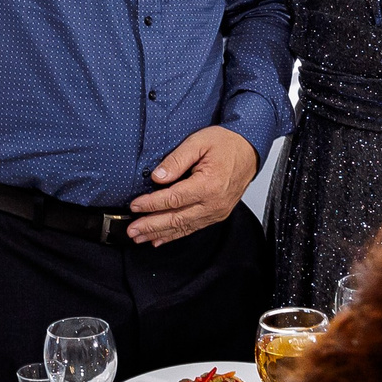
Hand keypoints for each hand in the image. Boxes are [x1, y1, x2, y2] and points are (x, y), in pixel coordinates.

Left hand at [127, 126, 258, 245]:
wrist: (249, 149)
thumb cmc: (226, 143)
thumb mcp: (198, 142)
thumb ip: (176, 160)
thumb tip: (157, 177)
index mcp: (208, 185)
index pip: (173, 199)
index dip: (151, 204)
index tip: (135, 206)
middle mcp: (214, 203)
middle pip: (177, 218)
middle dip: (151, 225)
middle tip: (132, 230)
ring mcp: (217, 212)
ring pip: (183, 227)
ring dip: (160, 233)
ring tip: (140, 237)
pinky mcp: (217, 214)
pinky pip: (193, 228)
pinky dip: (175, 235)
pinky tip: (161, 238)